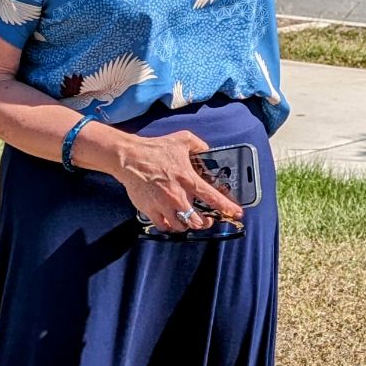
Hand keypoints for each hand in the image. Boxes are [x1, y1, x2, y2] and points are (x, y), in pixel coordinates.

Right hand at [112, 129, 241, 232]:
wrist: (129, 157)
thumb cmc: (156, 148)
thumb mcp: (183, 139)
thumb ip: (200, 145)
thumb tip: (209, 151)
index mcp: (187, 178)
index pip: (211, 196)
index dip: (226, 206)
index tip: (237, 213)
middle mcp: (176, 194)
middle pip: (197, 219)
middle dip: (206, 222)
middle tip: (208, 220)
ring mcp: (162, 204)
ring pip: (182, 226)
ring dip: (189, 225)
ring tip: (191, 220)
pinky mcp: (149, 210)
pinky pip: (164, 226)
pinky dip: (171, 226)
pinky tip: (173, 221)